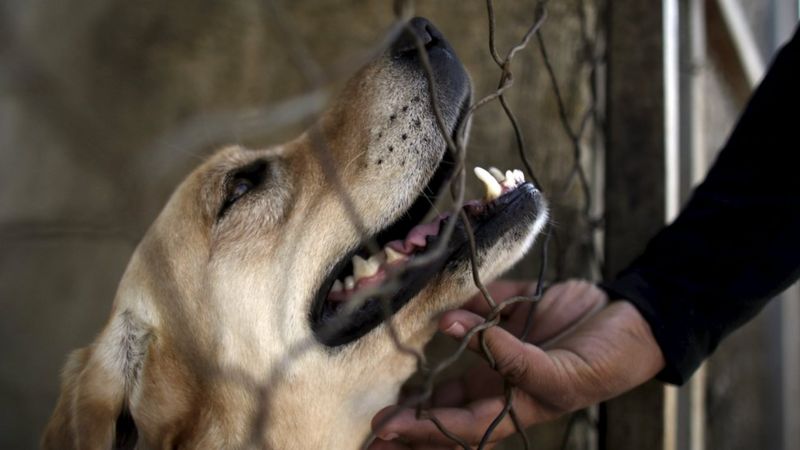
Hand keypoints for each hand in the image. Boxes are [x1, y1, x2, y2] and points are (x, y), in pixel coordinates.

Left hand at [369, 280, 664, 448]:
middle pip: (443, 408)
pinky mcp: (503, 316)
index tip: (385, 426)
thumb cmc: (605, 361)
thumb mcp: (563, 374)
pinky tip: (434, 312)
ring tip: (383, 382)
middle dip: (408, 420)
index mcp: (513, 406)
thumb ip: (512, 358)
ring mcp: (497, 350)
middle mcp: (497, 382)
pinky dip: (453, 312)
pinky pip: (470, 314)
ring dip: (419, 379)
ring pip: (448, 370)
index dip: (421, 429)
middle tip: (371, 422)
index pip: (456, 426)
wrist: (631, 321)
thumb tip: (458, 328)